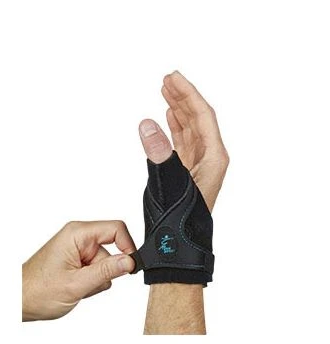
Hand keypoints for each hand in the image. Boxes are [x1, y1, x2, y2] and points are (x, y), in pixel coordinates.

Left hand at [22, 220, 135, 320]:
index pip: (116, 228)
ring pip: (106, 262)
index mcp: (77, 233)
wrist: (18, 302)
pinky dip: (92, 282)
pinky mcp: (78, 260)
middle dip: (106, 270)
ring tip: (78, 287)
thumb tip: (130, 261)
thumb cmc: (36, 290)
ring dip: (97, 279)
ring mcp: (78, 249)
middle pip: (112, 249)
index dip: (127, 246)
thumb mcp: (76, 284)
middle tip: (89, 283)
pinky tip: (77, 287)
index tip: (130, 266)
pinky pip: (97, 269)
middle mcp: (79, 237)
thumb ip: (106, 271)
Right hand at [139, 71, 228, 210]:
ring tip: (166, 92)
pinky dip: (175, 128)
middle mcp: (209, 159)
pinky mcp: (186, 173)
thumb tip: (147, 124)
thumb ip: (159, 154)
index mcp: (214, 158)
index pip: (203, 117)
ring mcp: (198, 166)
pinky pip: (183, 143)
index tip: (173, 78)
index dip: (188, 94)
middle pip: (198, 119)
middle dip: (184, 97)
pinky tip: (169, 118)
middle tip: (168, 79)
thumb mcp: (169, 185)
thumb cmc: (179, 221)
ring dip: (179, 110)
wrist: (179, 247)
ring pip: (190, 129)